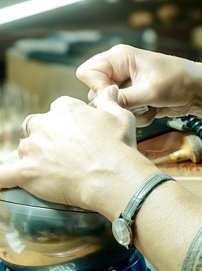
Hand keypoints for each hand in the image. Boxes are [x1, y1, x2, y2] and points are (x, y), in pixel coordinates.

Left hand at [0, 88, 138, 211]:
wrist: (112, 176)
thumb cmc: (118, 146)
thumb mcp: (120, 116)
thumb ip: (108, 101)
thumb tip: (108, 90)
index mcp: (64, 108)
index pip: (57, 111)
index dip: (66, 125)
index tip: (77, 135)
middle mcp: (44, 124)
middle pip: (36, 129)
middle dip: (46, 140)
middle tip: (65, 154)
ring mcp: (33, 148)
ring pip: (24, 150)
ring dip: (34, 158)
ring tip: (53, 172)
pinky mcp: (26, 172)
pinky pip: (3, 175)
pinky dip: (1, 178)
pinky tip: (2, 181)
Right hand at [76, 44, 197, 123]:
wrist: (199, 91)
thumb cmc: (179, 82)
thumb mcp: (150, 91)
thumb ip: (123, 99)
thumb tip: (99, 107)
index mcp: (119, 57)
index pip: (87, 72)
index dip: (97, 88)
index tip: (115, 97)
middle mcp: (118, 69)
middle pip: (95, 92)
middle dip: (115, 104)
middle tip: (135, 105)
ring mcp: (125, 84)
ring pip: (110, 105)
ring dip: (128, 112)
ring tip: (148, 107)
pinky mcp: (133, 98)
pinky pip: (123, 112)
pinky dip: (137, 116)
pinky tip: (152, 111)